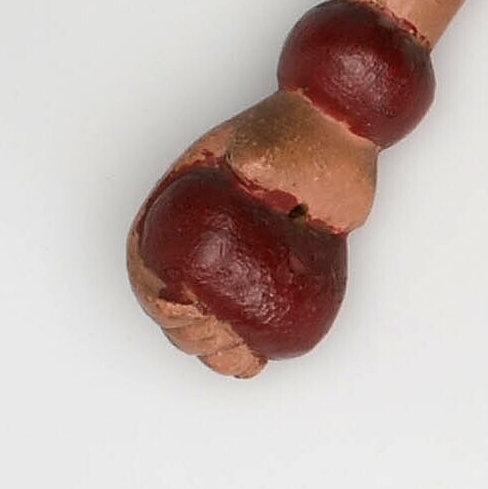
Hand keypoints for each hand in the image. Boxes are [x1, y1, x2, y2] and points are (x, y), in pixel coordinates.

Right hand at [127, 85, 375, 376]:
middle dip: (183, 330)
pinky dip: (247, 344)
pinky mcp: (270, 273)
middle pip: (171, 298)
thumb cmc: (304, 130)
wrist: (343, 129)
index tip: (175, 305)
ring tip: (235, 357)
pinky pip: (251, 316)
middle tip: (215, 335)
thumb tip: (250, 175)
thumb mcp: (273, 138)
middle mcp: (204, 235)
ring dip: (211, 347)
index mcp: (185, 203)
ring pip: (207, 316)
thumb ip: (257, 155)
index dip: (147, 289)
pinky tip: (255, 359)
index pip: (145, 254)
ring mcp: (236, 257)